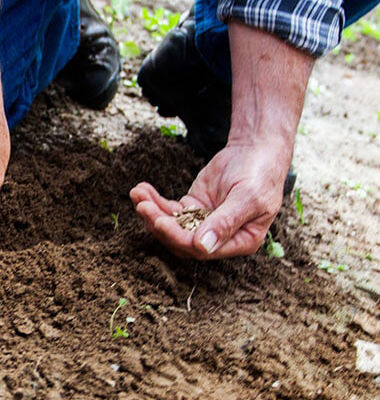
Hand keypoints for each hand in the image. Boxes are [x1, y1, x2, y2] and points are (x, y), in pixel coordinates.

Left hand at [130, 140, 289, 258]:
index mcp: (239, 242)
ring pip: (172, 225)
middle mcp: (219, 238)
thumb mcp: (248, 198)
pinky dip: (154, 201)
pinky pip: (169, 209)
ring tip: (138, 194)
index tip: (159, 221)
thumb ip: (225, 222)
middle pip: (181, 240)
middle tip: (142, 206)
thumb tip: (202, 247)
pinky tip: (141, 190)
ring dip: (152, 212)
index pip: (202, 250)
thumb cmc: (260, 174)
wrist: (257, 150)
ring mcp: (203, 223)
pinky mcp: (192, 207)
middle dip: (159, 224)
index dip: (178, 238)